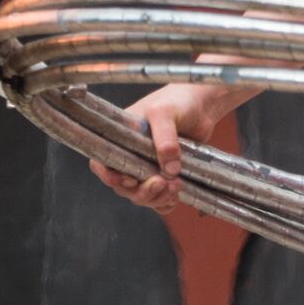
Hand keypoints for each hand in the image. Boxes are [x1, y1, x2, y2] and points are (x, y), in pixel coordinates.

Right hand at [88, 82, 228, 214]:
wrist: (201, 106)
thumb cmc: (177, 101)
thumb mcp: (165, 112)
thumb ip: (164, 137)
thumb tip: (168, 169)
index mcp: (119, 139)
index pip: (102, 164)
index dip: (111, 178)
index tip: (131, 180)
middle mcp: (129, 155)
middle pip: (123, 187)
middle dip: (141, 192)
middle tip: (162, 183)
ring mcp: (147, 168)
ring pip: (140, 196)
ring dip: (156, 198)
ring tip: (175, 187)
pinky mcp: (164, 176)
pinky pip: (158, 200)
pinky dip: (165, 203)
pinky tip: (176, 196)